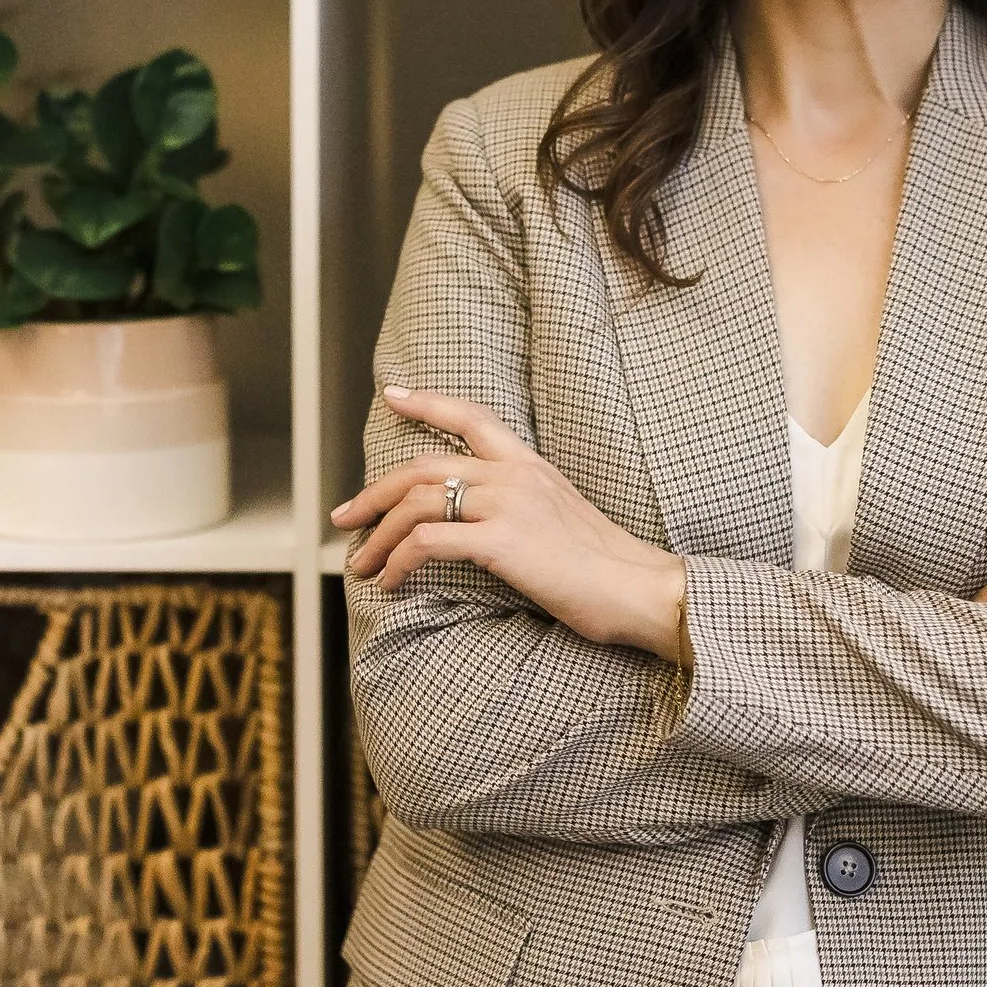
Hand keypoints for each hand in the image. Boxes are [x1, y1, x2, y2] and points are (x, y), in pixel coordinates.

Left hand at [331, 385, 689, 659]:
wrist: (642, 590)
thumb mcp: (563, 520)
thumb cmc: (607, 570)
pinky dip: (398, 561)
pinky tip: (391, 582)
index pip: (472, 416)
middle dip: (374, 492)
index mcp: (532, 466)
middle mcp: (516, 475)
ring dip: (378, 535)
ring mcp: (509, 504)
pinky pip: (428, 541)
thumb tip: (482, 528)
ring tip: (361, 565)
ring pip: (418, 502)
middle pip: (424, 465)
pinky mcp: (503, 541)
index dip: (427, 402)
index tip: (391, 396)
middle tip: (344, 517)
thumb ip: (523, 510)